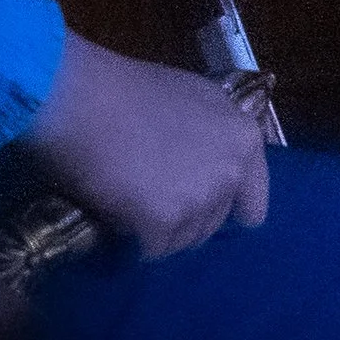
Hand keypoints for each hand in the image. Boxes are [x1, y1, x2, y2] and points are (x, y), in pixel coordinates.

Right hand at [19, 35, 268, 258]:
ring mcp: (199, 199)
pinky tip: (118, 217)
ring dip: (160, 232)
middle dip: (186, 217)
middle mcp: (230, 172)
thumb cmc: (133, 90)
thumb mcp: (194, 100)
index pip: (253, 203)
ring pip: (183, 240)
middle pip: (213, 223)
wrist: (85, 99)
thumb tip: (208, 161)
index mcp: (244, 139)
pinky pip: (153, 249)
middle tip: (153, 197)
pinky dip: (135, 240)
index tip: (207, 211)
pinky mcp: (163, 222)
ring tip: (131, 204)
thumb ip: (213, 135)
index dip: (230, 208)